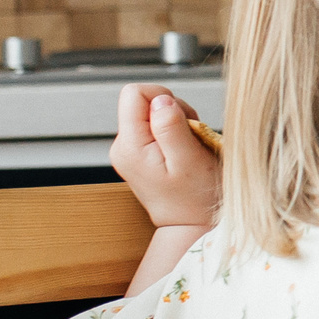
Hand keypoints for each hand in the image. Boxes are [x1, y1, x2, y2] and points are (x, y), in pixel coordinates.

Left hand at [111, 84, 220, 233]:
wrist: (190, 225)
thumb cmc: (196, 198)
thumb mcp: (190, 160)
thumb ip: (171, 127)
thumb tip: (161, 99)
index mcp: (130, 146)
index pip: (134, 93)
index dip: (164, 97)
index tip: (183, 120)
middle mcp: (122, 146)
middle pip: (144, 102)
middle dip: (174, 112)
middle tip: (190, 139)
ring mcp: (129, 151)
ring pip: (152, 113)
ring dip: (177, 123)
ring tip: (189, 148)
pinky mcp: (138, 154)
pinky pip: (155, 127)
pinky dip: (175, 134)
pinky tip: (184, 153)